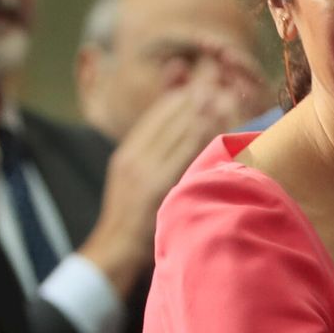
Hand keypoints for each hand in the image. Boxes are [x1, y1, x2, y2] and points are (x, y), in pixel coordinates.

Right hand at [80, 65, 244, 294]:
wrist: (113, 250)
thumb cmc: (130, 223)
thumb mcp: (134, 186)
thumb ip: (151, 163)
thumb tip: (173, 146)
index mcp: (126, 155)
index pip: (154, 117)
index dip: (178, 99)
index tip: (198, 87)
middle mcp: (133, 157)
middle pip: (166, 119)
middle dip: (192, 99)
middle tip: (216, 82)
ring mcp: (143, 170)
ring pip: (175, 131)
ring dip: (199, 111)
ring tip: (220, 94)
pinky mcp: (155, 185)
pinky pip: (181, 154)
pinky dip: (198, 136)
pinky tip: (215, 125)